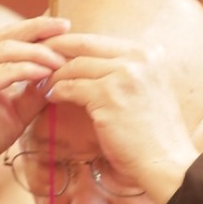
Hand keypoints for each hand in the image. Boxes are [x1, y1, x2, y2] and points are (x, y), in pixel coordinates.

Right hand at [0, 15, 70, 188]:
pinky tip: (46, 73)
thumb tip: (58, 77)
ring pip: (7, 49)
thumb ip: (32, 93)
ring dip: (38, 52)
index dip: (34, 29)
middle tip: (67, 26)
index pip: (7, 36)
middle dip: (39, 28)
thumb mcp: (13, 112)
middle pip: (8, 34)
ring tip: (61, 59)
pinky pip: (4, 72)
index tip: (62, 28)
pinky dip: (28, 70)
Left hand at [41, 33, 201, 203]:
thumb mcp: (146, 92)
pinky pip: (71, 86)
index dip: (74, 44)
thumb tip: (91, 65)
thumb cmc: (154, 135)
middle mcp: (139, 57)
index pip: (101, 40)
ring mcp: (124, 74)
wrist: (166, 163)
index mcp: (150, 53)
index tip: (55, 51)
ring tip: (41, 83)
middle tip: (36, 57)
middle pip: (85, 44)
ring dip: (53, 75)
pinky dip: (56, 91)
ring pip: (75, 65)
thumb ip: (125, 74)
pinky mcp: (109, 95)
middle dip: (56, 50)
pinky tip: (49, 97)